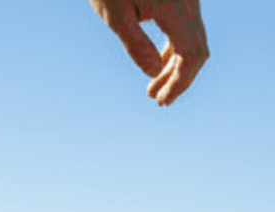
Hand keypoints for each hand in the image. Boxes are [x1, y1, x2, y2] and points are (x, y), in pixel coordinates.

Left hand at [91, 0, 209, 105]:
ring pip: (190, 39)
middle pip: (196, 49)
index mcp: (177, 11)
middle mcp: (189, 5)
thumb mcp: (115, 15)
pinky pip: (183, 29)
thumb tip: (151, 74)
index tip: (163, 101)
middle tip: (158, 101)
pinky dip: (173, 49)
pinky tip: (157, 64)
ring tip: (153, 89)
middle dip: (179, 78)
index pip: (192, 55)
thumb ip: (135, 44)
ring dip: (175, 65)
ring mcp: (186, 1)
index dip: (181, 81)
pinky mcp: (177, 0)